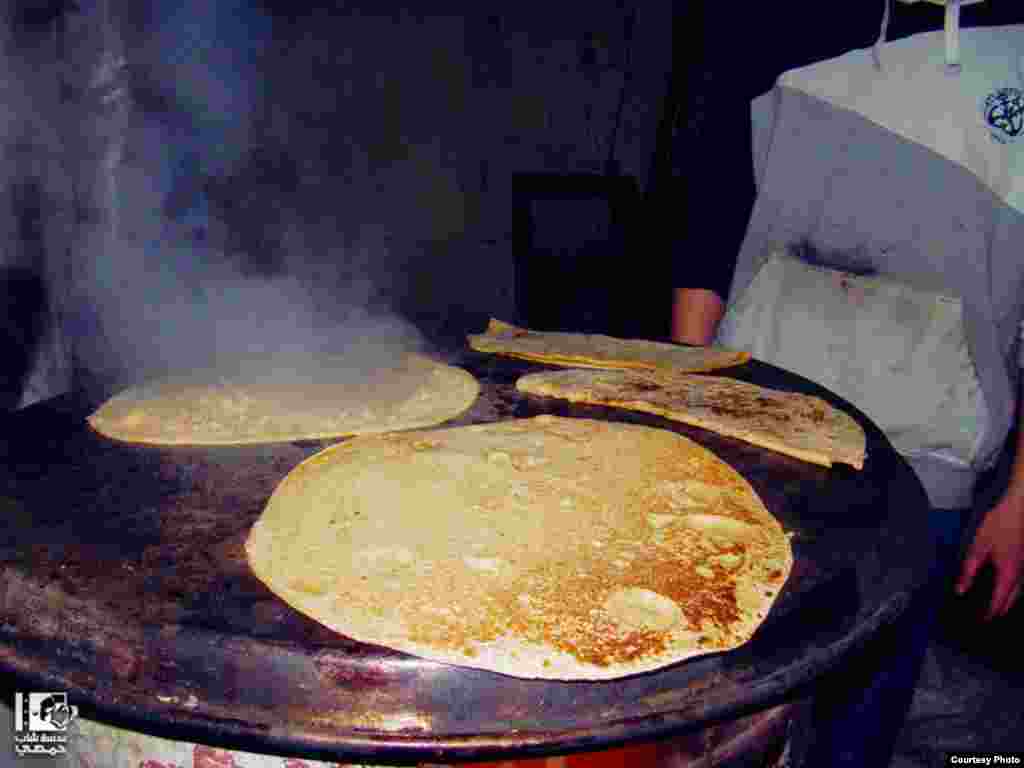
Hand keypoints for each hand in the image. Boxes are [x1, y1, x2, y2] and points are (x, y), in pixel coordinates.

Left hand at [956, 493, 1023, 619]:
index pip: (1000, 600)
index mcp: (1008, 572)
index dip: (991, 612)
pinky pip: (1022, 580)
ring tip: (999, 606)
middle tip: (990, 618)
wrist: (1020, 505)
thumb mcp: (978, 545)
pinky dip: (1015, 588)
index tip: (983, 621)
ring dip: (1009, 600)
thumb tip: (961, 588)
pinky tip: (1009, 585)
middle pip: (1012, 598)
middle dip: (1001, 609)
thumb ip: (969, 569)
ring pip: (1020, 590)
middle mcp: (1021, 573)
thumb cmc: (1000, 522)